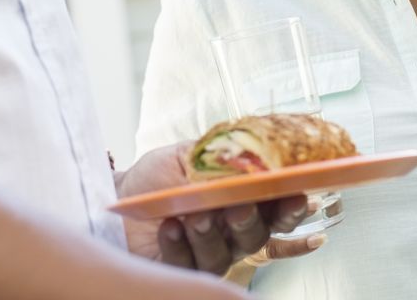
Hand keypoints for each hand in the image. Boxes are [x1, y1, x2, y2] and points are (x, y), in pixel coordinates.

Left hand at [118, 141, 309, 274]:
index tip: (298, 197)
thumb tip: (253, 146)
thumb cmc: (157, 175)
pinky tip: (169, 226)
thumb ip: (222, 155)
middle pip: (255, 237)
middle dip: (250, 222)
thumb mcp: (189, 155)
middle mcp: (229, 234)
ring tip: (195, 215)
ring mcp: (205, 254)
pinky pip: (186, 265)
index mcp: (241, 203)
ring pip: (223, 255)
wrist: (119, 193)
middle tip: (238, 208)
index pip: (276, 212)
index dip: (291, 208)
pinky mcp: (177, 269)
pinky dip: (179, 245)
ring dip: (211, 234)